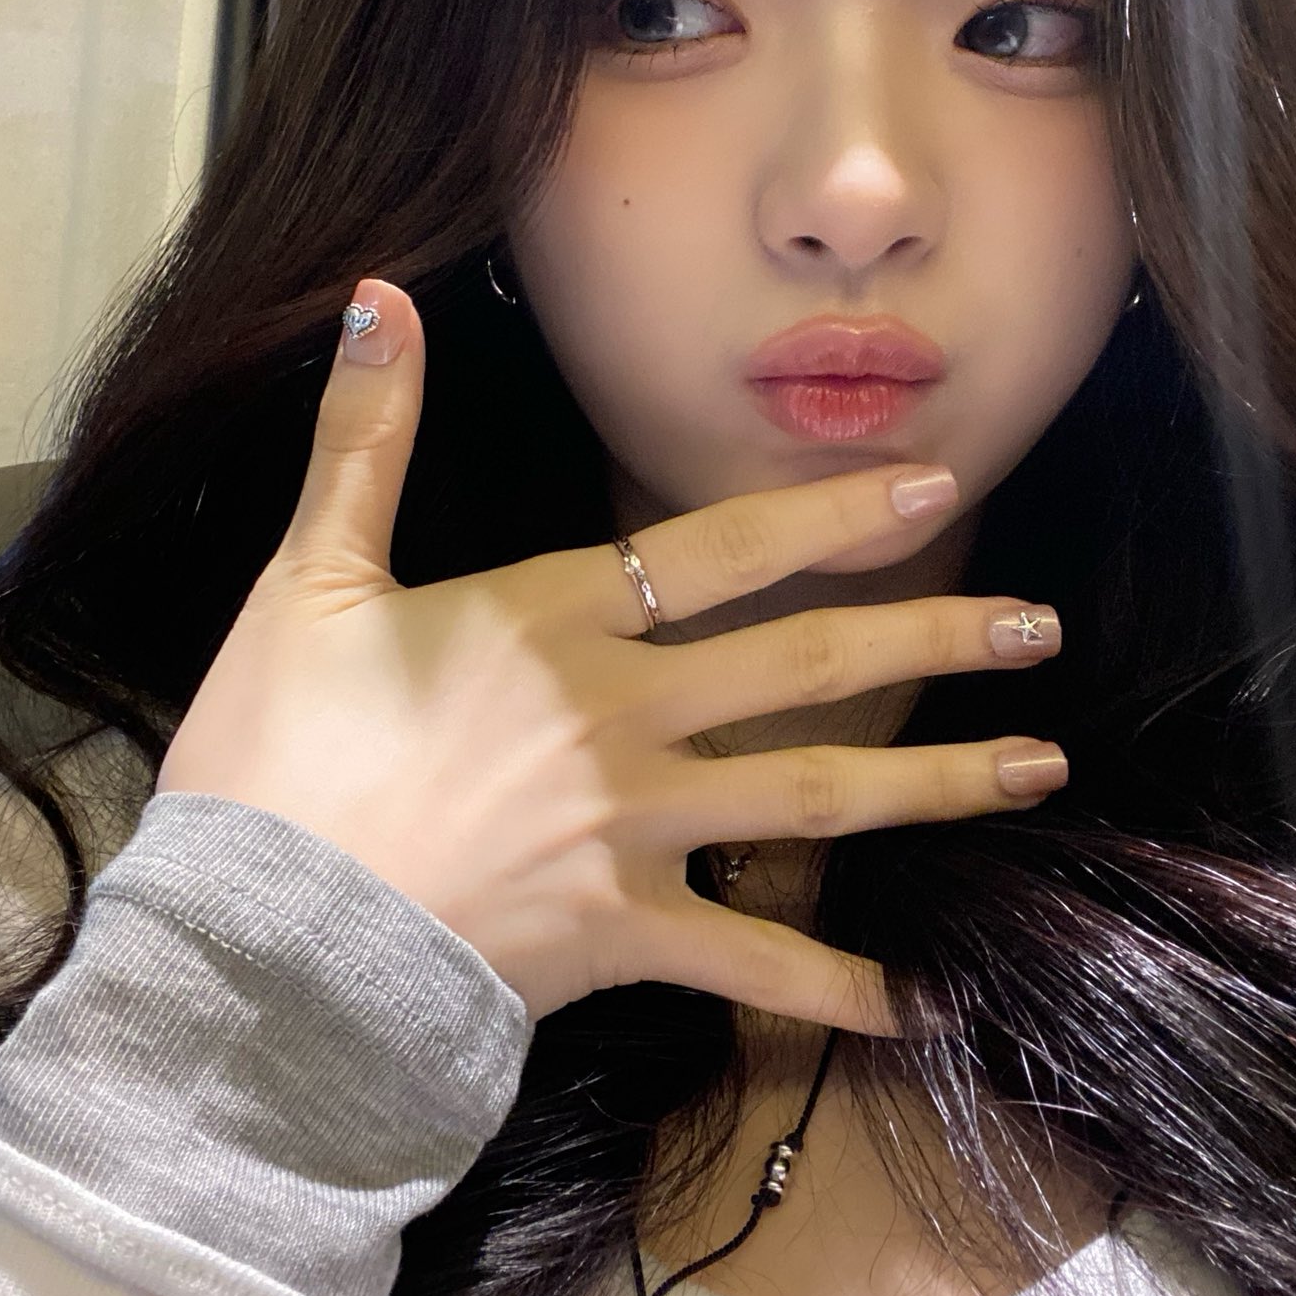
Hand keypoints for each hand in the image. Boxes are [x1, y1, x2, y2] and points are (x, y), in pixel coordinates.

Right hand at [156, 278, 1066, 1030]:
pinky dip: (832, 986)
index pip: (725, 547)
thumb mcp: (309, 576)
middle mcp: (621, 711)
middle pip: (806, 662)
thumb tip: (374, 294)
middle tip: (1040, 629)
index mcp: (555, 618)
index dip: (835, 512)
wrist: (255, 939)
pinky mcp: (623, 932)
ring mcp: (634, 825)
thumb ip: (363, 436)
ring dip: (936, 780)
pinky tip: (916, 1002)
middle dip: (932, 637)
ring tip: (1040, 766)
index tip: (935, 487)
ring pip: (816, 794)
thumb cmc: (277, 754)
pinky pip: (750, 961)